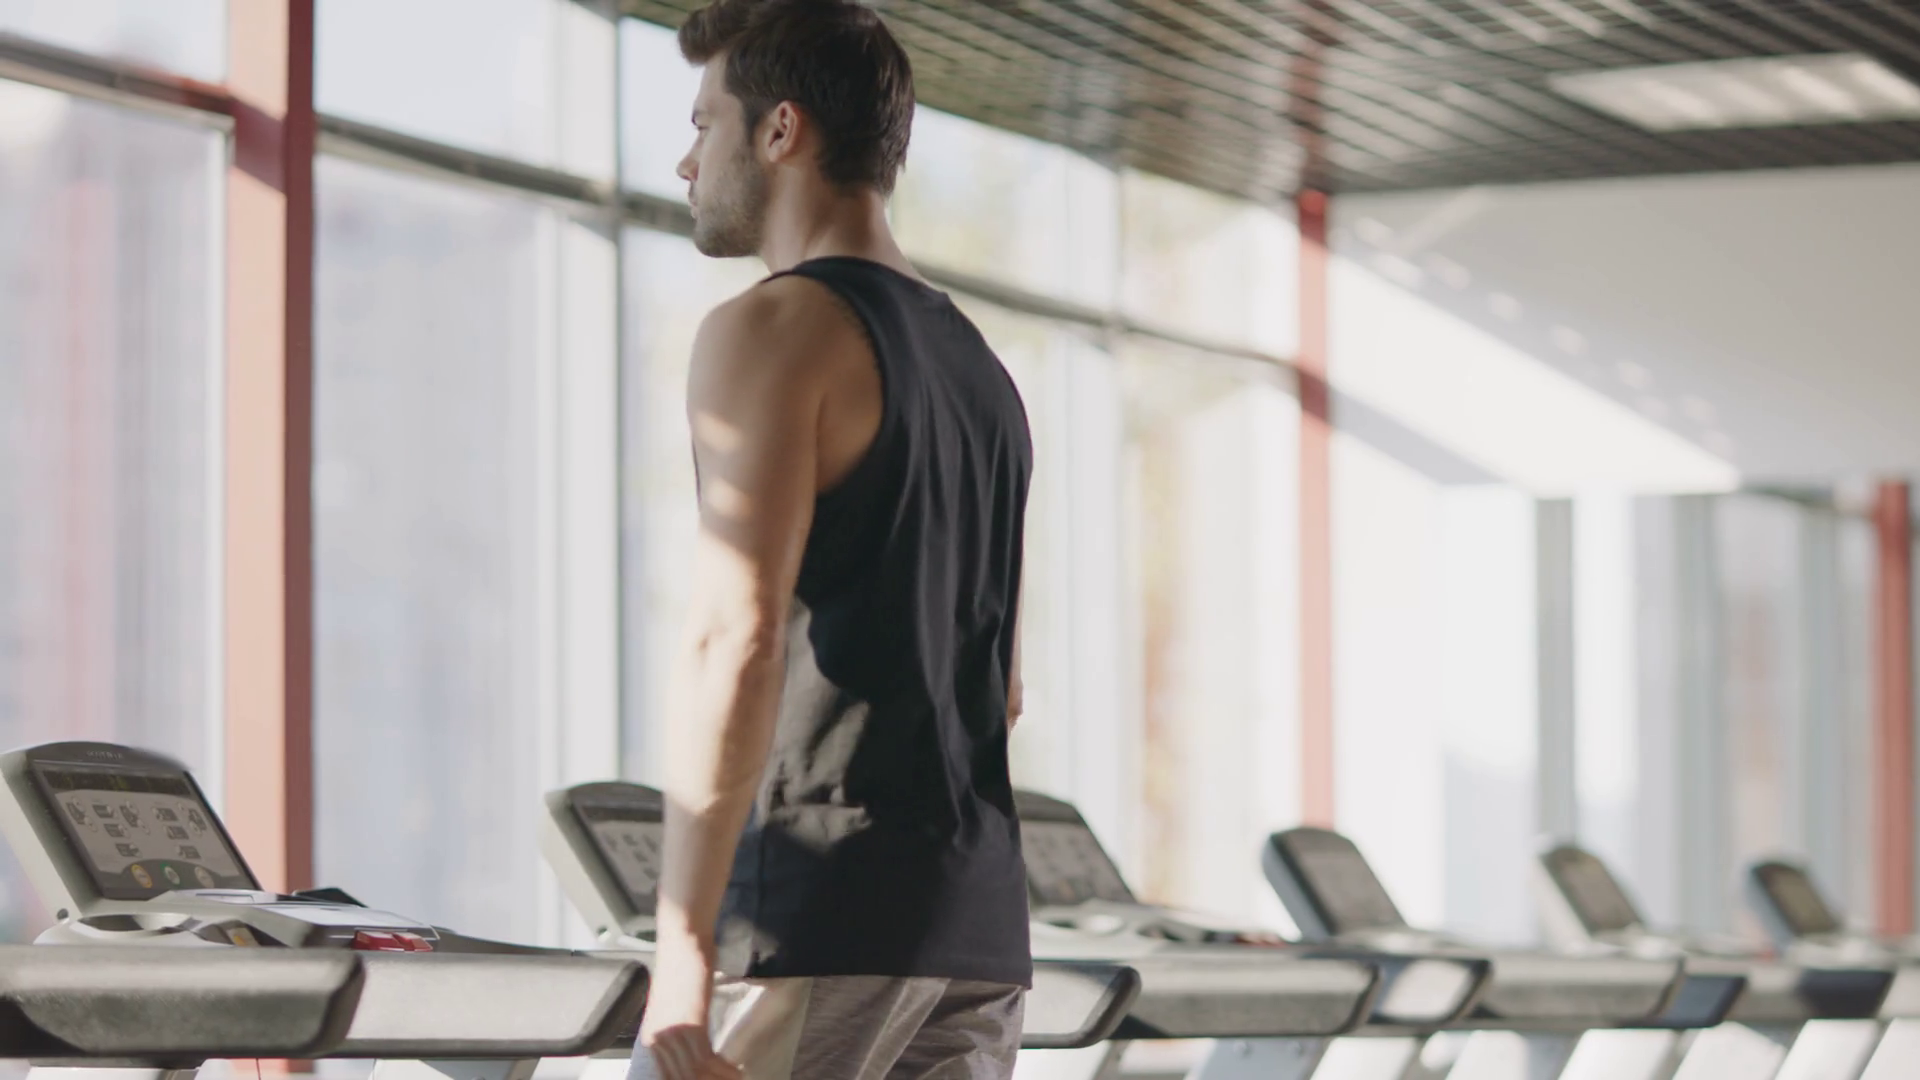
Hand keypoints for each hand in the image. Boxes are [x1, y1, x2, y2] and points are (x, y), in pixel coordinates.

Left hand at [640, 938, 741, 1079]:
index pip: (669, 1077)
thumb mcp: (673, 1006)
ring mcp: (673, 1035)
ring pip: (696, 1075)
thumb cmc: (681, 967)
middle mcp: (658, 1041)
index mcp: (651, 1039)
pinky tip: (736, 1072)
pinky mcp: (691, 1026)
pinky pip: (707, 1061)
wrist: (683, 941)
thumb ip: (676, 1029)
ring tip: (736, 1079)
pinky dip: (724, 1071)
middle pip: (683, 1079)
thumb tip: (690, 1049)